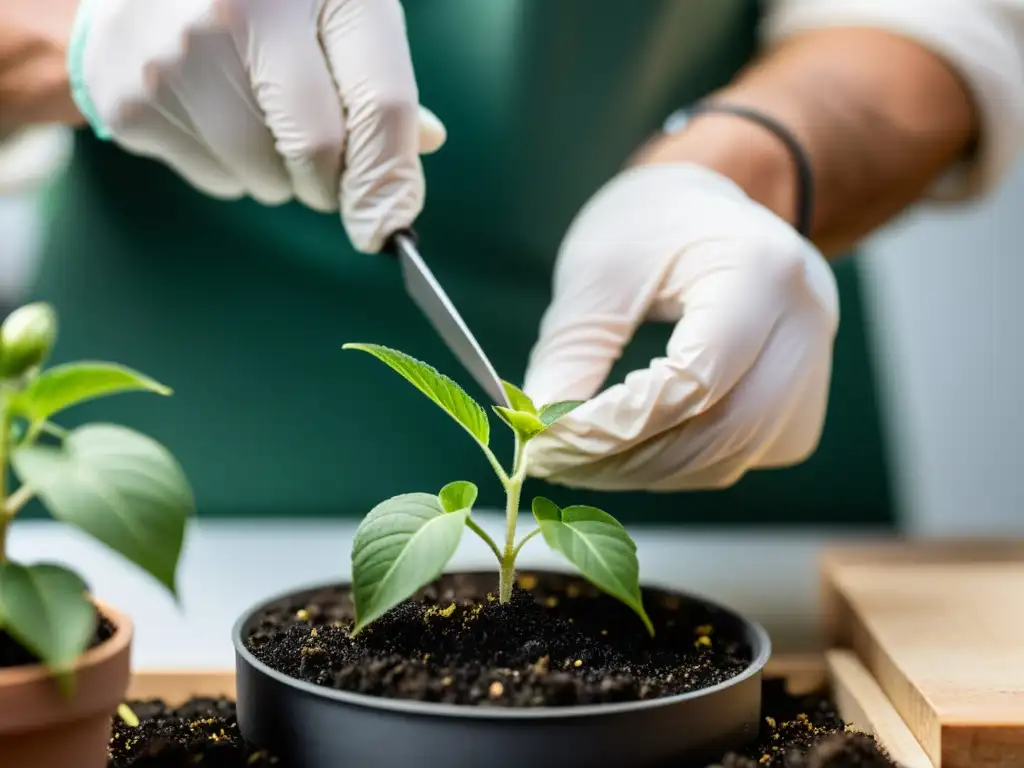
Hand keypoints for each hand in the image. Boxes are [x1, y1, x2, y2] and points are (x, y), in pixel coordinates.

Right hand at [73, 0, 445, 251]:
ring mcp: (176, 55)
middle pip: (318, 155)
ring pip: (266, 179)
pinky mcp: (131, 99)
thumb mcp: (337, 11)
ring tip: (253, 108)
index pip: (377, 106)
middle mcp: (241, 10)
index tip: (390, 224)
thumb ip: (380, 78)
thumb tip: (427, 143)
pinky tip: (211, 109)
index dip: (391, 179)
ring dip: (279, 174)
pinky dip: (230, 167)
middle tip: (317, 151)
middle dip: (330, 178)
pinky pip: (217, 181)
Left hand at [521, 163, 839, 490]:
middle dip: (629, 460)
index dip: (620, 423)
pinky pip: (743, 458)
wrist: (709, 210)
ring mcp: (814, 365)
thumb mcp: (597, 271)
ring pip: (733, 456)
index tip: (550, 438)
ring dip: (649, 473)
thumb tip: (543, 434)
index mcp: (759, 270)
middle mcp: (804, 322)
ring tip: (581, 461)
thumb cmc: (651, 226)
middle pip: (722, 428)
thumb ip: (570, 353)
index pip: (695, 378)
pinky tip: (632, 451)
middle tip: (555, 463)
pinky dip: (682, 468)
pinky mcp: (803, 402)